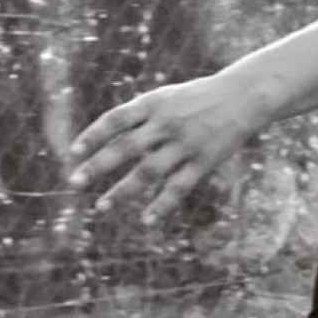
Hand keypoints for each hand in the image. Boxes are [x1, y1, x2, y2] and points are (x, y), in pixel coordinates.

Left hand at [69, 72, 261, 222]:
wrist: (244, 96)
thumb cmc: (198, 97)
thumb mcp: (166, 97)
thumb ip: (139, 116)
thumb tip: (105, 140)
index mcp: (154, 103)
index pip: (115, 119)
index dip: (93, 135)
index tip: (73, 152)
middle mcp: (166, 123)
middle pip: (125, 147)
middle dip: (97, 166)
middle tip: (74, 183)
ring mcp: (185, 144)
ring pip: (148, 172)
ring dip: (122, 191)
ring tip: (100, 207)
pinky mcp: (204, 161)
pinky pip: (178, 187)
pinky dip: (161, 205)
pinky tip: (145, 221)